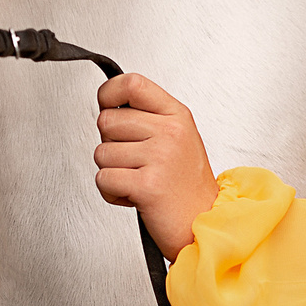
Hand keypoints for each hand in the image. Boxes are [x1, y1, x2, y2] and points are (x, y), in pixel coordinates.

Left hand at [94, 73, 218, 261]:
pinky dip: (111, 192)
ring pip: (101, 153)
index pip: (132, 83)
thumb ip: (148, 117)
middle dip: (111, 144)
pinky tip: (133, 195)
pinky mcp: (147, 185)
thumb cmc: (187, 185)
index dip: (109, 93)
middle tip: (134, 161)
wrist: (204, 221)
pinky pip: (103, 179)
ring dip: (112, 172)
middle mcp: (170, 132)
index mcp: (176, 115)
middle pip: (107, 120)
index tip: (107, 105)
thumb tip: (109, 105)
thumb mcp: (178, 137)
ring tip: (137, 180)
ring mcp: (159, 157)